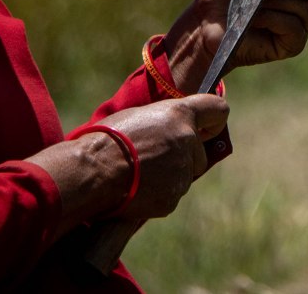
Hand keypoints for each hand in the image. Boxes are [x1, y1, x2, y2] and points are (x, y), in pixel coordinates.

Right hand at [27, 94, 228, 237]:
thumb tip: (175, 127)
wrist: (89, 172)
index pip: (218, 110)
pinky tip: (133, 188)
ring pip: (183, 175)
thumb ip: (164, 121)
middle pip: (198, 152)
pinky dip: (156, 194)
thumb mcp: (137, 116)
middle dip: (182, 156)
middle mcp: (188, 141)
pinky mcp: (173, 197)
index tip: (206, 128)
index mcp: (181, 115)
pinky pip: (170, 195)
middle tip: (150, 156)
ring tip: (135, 172)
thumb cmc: (106, 139)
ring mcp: (183, 171)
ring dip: (167, 175)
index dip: (213, 120)